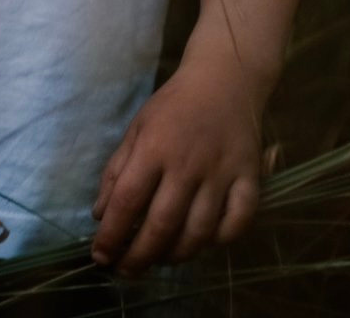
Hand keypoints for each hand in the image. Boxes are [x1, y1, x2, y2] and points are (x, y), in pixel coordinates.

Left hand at [90, 54, 262, 276]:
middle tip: (126, 271)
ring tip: (160, 258)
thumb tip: (100, 215)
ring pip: (198, 233)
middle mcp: (188, 163)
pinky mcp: (249, 179)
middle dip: (139, 257)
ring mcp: (222, 173)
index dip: (111, 235)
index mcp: (155, 146)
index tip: (100, 256)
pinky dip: (219, 241)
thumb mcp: (138, 128)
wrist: (225, 79)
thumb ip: (117, 171)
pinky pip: (237, 224)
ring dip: (175, 256)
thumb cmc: (175, 106)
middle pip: (162, 225)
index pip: (127, 201)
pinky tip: (203, 241)